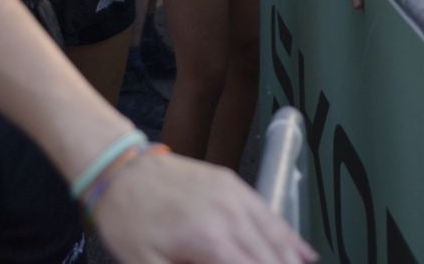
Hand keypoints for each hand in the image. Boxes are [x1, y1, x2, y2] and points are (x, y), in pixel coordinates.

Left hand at [89, 148, 313, 263]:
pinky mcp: (232, 183)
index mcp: (210, 240)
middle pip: (272, 259)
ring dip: (289, 260)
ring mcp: (235, 195)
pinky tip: (303, 253)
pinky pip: (270, 213)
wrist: (119, 168)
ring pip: (279, 239)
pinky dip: (290, 237)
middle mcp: (231, 215)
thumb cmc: (128, 219)